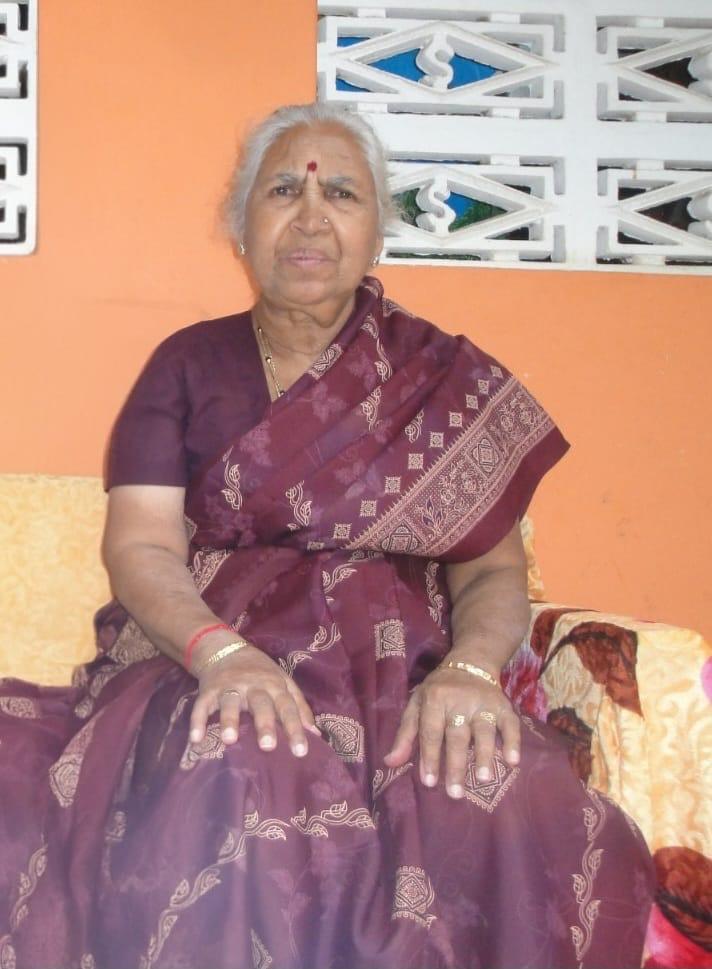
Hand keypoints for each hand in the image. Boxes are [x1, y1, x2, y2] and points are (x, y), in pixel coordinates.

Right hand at [188, 645, 319, 756]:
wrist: (226, 649)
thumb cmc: (261, 672)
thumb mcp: (283, 682)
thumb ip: (299, 707)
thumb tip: (316, 734)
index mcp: (274, 685)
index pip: (288, 707)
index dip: (295, 728)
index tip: (301, 752)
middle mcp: (253, 686)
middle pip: (260, 704)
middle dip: (264, 724)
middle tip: (268, 747)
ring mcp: (230, 686)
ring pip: (230, 702)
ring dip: (229, 720)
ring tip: (229, 741)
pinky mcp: (209, 690)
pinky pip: (202, 706)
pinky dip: (197, 721)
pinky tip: (196, 739)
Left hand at [384, 667, 519, 798]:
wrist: (471, 663)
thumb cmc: (438, 690)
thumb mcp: (416, 704)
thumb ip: (406, 734)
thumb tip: (390, 762)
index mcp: (435, 698)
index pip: (431, 731)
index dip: (430, 757)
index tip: (430, 783)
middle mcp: (459, 700)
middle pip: (457, 735)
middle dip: (456, 764)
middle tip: (455, 793)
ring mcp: (483, 703)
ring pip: (484, 730)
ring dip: (484, 754)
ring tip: (483, 779)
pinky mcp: (503, 706)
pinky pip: (510, 724)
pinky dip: (513, 741)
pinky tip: (512, 761)